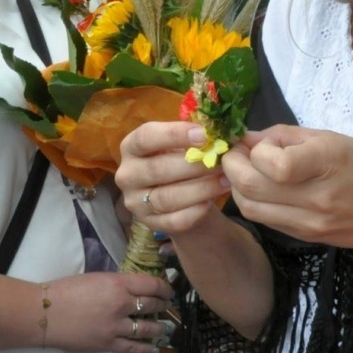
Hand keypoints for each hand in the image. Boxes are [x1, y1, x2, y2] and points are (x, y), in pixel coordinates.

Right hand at [44, 272, 174, 352]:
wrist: (45, 313)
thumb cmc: (65, 290)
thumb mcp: (96, 278)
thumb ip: (117, 284)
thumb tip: (135, 289)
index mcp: (117, 283)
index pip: (152, 285)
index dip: (165, 288)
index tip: (168, 290)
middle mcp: (121, 305)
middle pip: (153, 305)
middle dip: (164, 305)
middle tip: (168, 306)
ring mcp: (116, 327)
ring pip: (148, 328)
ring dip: (160, 328)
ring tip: (165, 328)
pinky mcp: (108, 345)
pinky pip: (134, 348)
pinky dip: (147, 349)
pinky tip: (154, 348)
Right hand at [117, 121, 230, 237]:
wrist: (179, 197)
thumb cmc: (179, 160)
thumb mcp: (180, 144)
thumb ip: (193, 136)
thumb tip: (217, 129)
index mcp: (131, 147)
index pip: (146, 137)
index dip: (174, 135)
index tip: (204, 135)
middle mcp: (127, 175)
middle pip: (157, 169)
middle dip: (194, 165)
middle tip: (223, 161)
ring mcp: (135, 202)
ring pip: (166, 198)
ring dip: (200, 189)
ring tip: (226, 181)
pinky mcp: (149, 223)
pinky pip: (174, 220)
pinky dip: (195, 211)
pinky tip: (212, 202)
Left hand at [223, 125, 352, 264]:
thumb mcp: (333, 138)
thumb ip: (286, 137)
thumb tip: (247, 139)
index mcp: (329, 163)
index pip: (274, 165)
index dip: (255, 151)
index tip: (259, 142)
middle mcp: (317, 197)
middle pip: (250, 188)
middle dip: (232, 166)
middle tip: (236, 153)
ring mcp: (310, 223)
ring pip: (250, 208)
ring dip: (238, 187)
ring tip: (247, 170)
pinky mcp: (305, 237)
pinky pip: (265, 219)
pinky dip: (254, 201)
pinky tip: (262, 188)